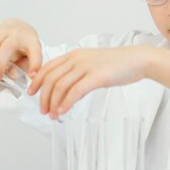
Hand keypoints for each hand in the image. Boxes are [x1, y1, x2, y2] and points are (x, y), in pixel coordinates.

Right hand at [0, 19, 41, 81]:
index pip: (35, 53)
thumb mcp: (30, 57)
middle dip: (0, 64)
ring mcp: (6, 29)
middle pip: (7, 48)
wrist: (22, 28)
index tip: (32, 76)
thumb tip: (12, 76)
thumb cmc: (26, 47)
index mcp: (32, 42)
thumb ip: (22, 68)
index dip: (35, 65)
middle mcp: (19, 34)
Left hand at [27, 46, 149, 117]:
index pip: (48, 67)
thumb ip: (79, 72)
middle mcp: (77, 59)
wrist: (138, 60)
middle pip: (51, 78)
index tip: (32, 93)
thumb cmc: (118, 64)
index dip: (37, 81)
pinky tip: (62, 111)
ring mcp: (86, 67)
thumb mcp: (93, 64)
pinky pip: (75, 91)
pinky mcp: (96, 77)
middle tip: (43, 110)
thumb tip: (68, 89)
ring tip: (52, 115)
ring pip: (60, 86)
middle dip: (43, 96)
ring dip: (53, 103)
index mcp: (74, 55)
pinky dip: (66, 103)